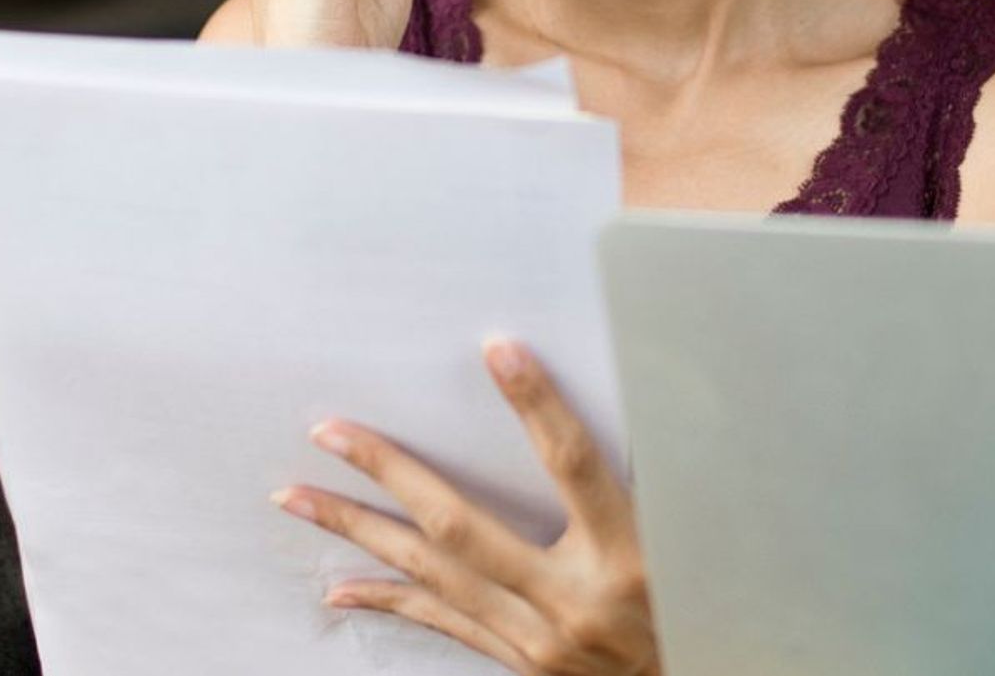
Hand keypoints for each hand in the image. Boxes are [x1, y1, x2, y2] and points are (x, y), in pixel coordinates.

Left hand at [274, 340, 659, 675]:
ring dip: (359, 532)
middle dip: (389, 473)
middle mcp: (573, 603)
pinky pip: (440, 623)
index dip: (538, 404)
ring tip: (300, 499)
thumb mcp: (690, 539)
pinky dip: (387, 599)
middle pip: (461, 528)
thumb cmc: (694, 608)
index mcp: (627, 557)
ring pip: (431, 577)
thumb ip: (646, 478)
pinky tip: (341, 588)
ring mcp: (538, 641)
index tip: (499, 350)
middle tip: (331, 432)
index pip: (573, 466)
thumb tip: (641, 388)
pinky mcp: (519, 664)